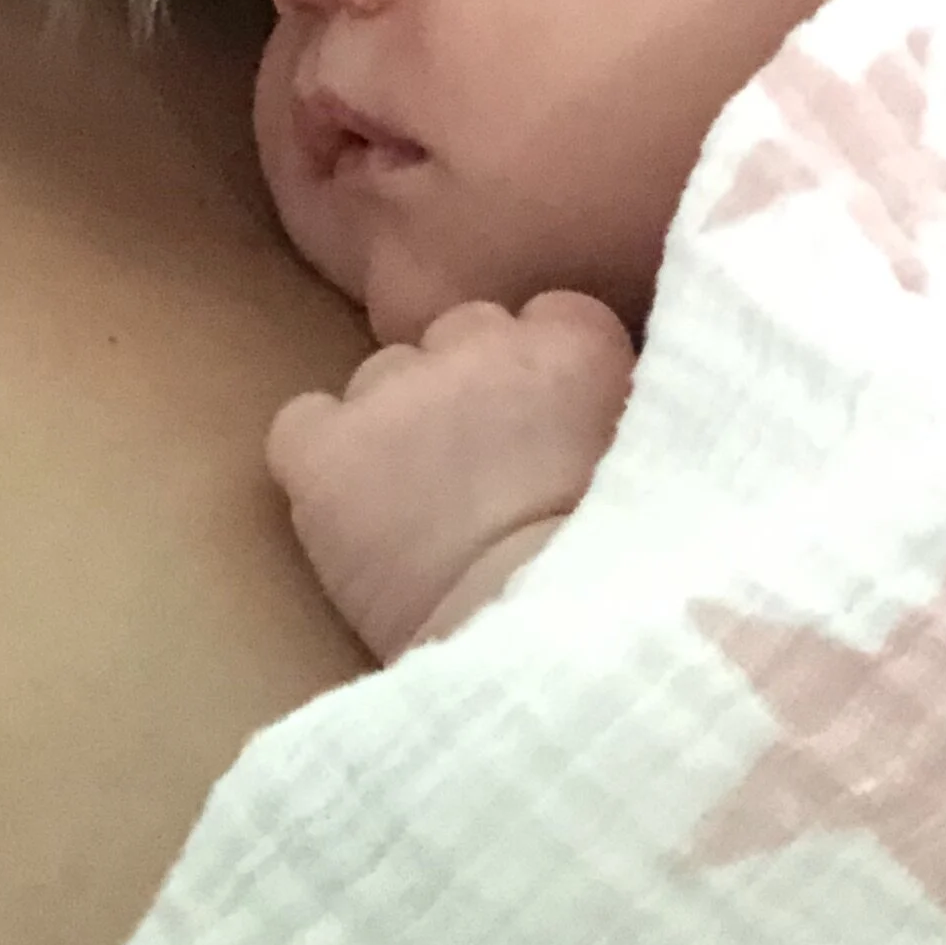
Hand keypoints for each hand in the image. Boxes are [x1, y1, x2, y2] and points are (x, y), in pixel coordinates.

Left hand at [267, 290, 636, 660]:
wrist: (542, 626)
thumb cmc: (612, 564)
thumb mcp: (644, 457)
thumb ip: (612, 408)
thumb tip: (584, 415)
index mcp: (572, 338)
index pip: (543, 318)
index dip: (537, 375)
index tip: (543, 427)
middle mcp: (481, 339)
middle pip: (458, 335)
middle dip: (464, 390)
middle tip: (479, 466)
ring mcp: (396, 388)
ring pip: (381, 378)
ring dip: (396, 425)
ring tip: (415, 500)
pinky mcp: (327, 448)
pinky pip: (302, 426)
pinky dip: (318, 457)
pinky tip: (345, 503)